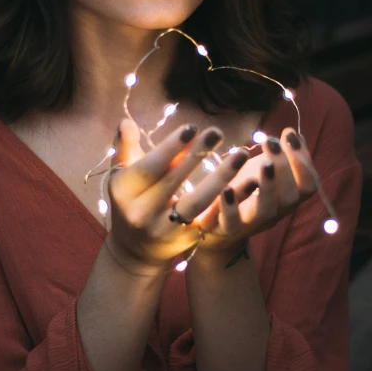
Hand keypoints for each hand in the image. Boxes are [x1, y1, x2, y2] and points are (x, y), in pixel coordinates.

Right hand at [105, 119, 256, 271]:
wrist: (136, 249)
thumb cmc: (131, 199)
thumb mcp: (121, 175)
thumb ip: (125, 148)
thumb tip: (127, 121)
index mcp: (124, 192)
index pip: (149, 168)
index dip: (170, 148)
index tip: (192, 127)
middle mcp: (142, 212)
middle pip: (173, 182)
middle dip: (197, 155)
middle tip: (217, 131)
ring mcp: (166, 229)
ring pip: (196, 202)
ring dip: (220, 178)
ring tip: (241, 155)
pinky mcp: (188, 238)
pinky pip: (211, 218)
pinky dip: (230, 201)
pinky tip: (250, 184)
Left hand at [186, 130, 318, 261]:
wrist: (212, 221)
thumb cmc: (241, 188)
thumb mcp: (259, 169)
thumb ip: (276, 156)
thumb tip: (292, 135)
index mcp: (285, 198)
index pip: (307, 185)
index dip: (303, 160)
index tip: (290, 133)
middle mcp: (274, 213)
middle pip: (290, 197)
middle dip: (284, 167)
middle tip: (271, 142)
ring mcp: (251, 223)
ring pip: (265, 211)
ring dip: (267, 186)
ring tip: (264, 163)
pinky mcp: (224, 228)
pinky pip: (231, 223)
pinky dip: (230, 206)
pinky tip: (226, 187)